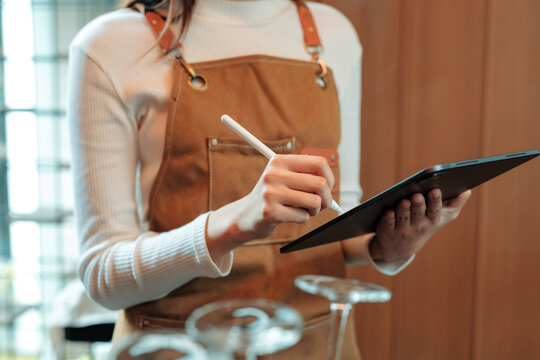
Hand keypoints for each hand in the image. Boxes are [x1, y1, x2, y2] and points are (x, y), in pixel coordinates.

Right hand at [206, 154, 334, 259]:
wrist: (245, 216)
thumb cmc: (272, 196)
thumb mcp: (285, 179)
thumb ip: (307, 177)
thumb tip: (331, 186)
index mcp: (279, 161)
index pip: (319, 162)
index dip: (330, 177)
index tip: (328, 187)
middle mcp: (274, 174)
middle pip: (320, 184)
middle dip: (327, 198)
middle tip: (322, 205)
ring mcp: (271, 193)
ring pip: (314, 202)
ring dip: (314, 210)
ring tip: (304, 210)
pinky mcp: (270, 212)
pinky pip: (303, 216)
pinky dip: (302, 219)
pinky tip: (289, 216)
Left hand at [369, 189, 471, 261]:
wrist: (402, 247)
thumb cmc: (426, 223)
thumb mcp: (442, 217)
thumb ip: (455, 203)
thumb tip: (467, 190)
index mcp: (432, 219)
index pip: (435, 210)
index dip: (435, 201)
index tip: (435, 190)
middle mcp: (418, 225)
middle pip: (418, 213)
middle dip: (419, 205)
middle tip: (417, 195)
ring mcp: (402, 228)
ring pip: (403, 218)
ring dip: (403, 210)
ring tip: (404, 201)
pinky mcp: (386, 229)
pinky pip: (387, 223)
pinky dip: (388, 218)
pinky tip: (388, 211)